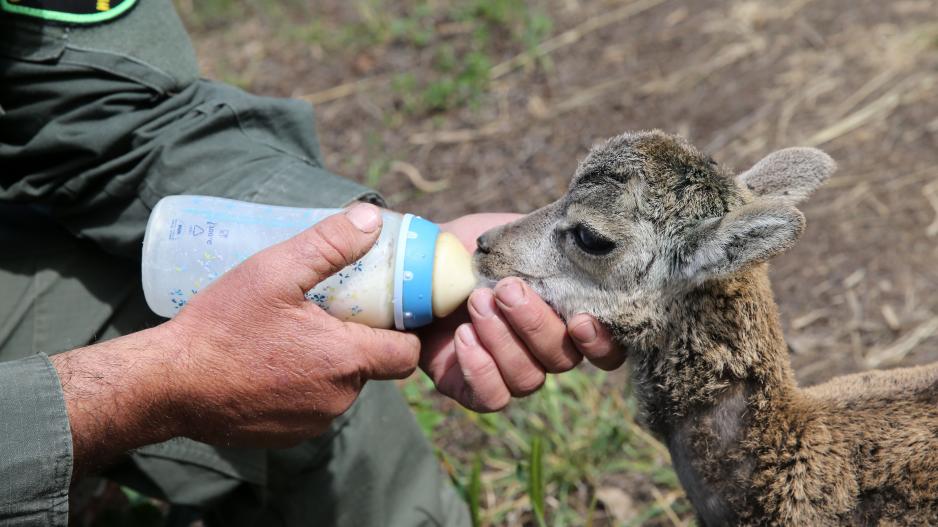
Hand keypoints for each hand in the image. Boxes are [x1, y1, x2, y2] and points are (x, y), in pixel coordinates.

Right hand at [52, 204, 419, 476]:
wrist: (167, 385)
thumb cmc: (221, 326)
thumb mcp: (275, 271)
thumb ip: (329, 244)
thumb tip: (371, 219)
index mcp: (346, 360)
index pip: (407, 353)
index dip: (402, 329)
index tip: (382, 307)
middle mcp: (338, 399)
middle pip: (373, 367)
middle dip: (358, 338)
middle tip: (328, 309)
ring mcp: (313, 423)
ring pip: (341, 387)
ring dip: (329, 362)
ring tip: (295, 331)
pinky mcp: (287, 436)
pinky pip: (312, 406)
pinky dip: (303, 385)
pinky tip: (273, 360)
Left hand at [419, 213, 624, 412]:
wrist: (418, 263)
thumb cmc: (474, 250)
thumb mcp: (513, 237)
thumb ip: (551, 244)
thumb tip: (579, 236)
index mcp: (564, 317)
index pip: (604, 347)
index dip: (601, 342)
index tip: (579, 319)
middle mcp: (545, 351)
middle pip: (563, 359)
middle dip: (535, 324)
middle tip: (506, 289)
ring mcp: (511, 372)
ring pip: (528, 379)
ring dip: (503, 340)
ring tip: (476, 302)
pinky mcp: (473, 388)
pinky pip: (491, 397)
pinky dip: (479, 369)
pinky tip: (463, 336)